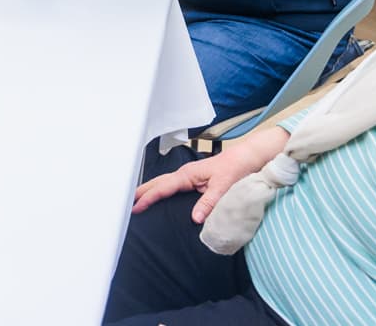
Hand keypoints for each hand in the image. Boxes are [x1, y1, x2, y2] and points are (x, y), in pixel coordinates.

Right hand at [132, 126, 288, 223]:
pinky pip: (172, 186)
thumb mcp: (224, 186)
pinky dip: (161, 190)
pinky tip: (159, 196)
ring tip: (137, 200)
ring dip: (150, 190)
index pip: (163, 188)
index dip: (148, 198)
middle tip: (127, 203)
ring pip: (164, 183)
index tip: (136, 207)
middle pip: (158, 183)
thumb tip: (195, 218)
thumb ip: (209, 202)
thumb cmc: (237, 167)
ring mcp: (190, 177)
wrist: (248, 157)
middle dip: (142, 192)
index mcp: (188, 174)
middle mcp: (186, 174)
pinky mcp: (195, 180)